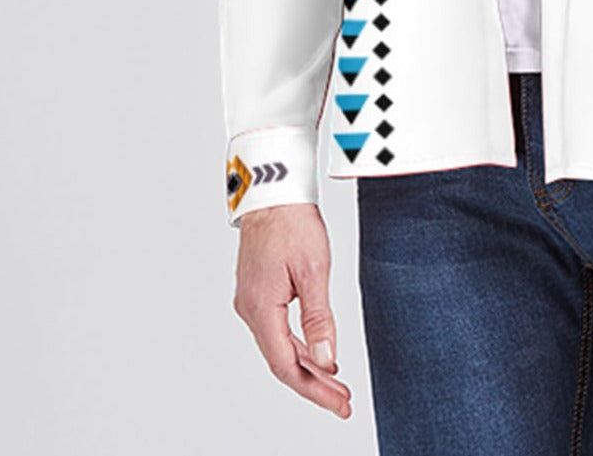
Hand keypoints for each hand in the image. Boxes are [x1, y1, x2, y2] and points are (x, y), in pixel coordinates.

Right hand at [232, 203, 351, 419]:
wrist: (273, 191)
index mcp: (261, 309)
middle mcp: (250, 310)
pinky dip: (297, 345)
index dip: (314, 389)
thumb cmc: (292, 223)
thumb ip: (319, 319)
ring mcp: (251, 301)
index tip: (340, 402)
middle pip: (282, 361)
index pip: (286, 366)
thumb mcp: (313, 271)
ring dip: (307, 366)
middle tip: (343, 400)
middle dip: (314, 384)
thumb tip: (327, 361)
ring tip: (336, 383)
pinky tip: (316, 353)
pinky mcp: (258, 292)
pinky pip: (276, 330)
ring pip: (279, 347)